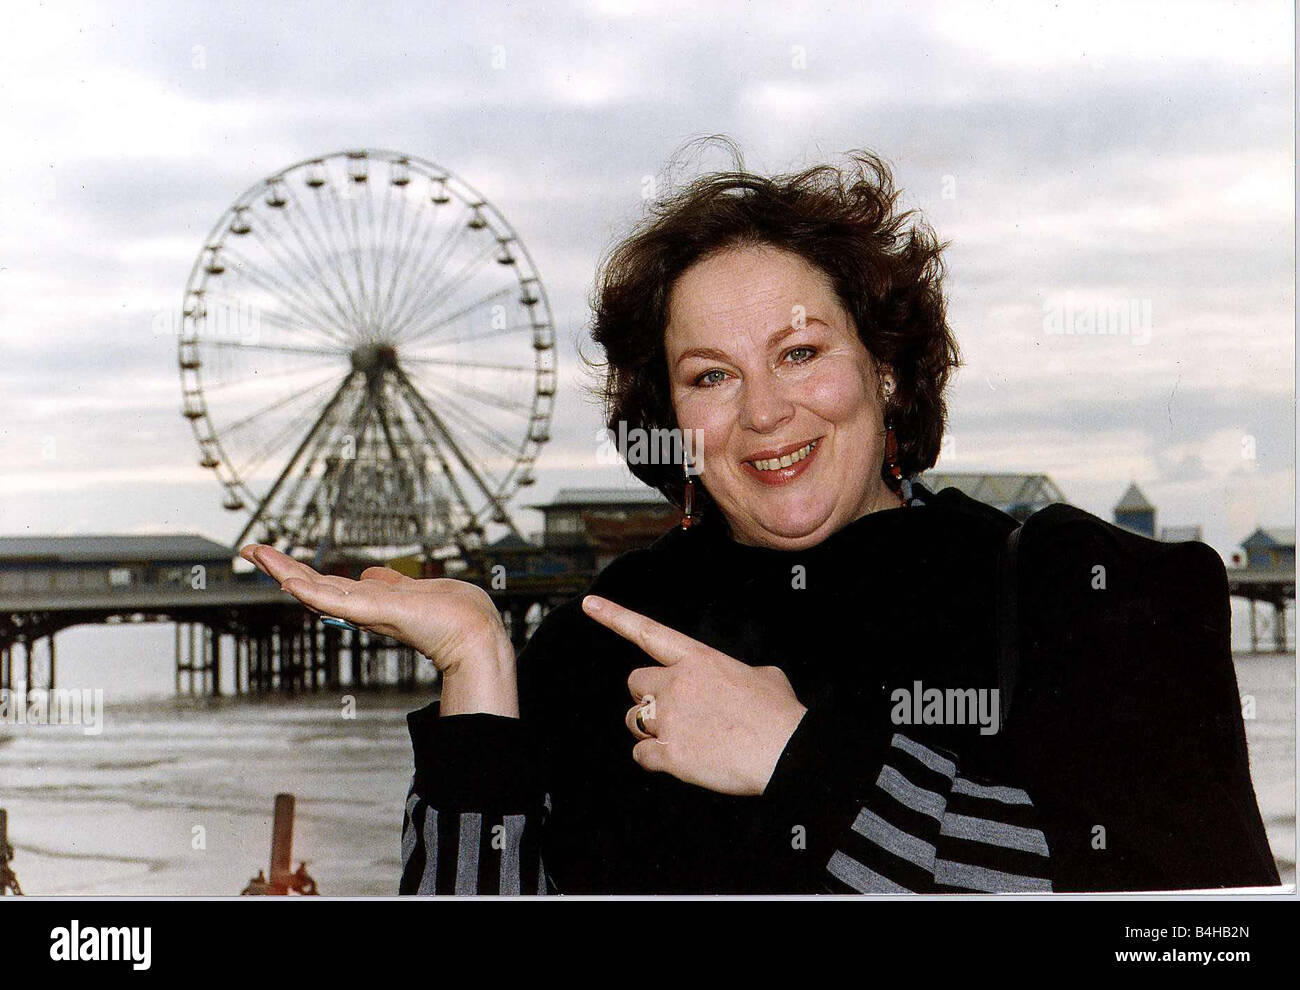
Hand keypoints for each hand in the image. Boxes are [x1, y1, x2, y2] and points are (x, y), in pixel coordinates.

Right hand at [239, 544, 516, 715]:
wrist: (473, 632)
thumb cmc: (451, 614)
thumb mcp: (413, 588)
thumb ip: (388, 582)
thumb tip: (371, 573)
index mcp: (369, 600)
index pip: (324, 582)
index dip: (296, 569)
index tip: (270, 554)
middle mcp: (363, 607)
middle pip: (312, 584)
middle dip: (279, 566)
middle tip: (248, 549)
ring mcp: (367, 611)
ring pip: (318, 589)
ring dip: (286, 572)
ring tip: (259, 555)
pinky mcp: (378, 612)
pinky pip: (339, 602)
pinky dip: (314, 592)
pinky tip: (290, 582)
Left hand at [581, 594, 806, 795]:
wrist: (786, 752)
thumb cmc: (780, 715)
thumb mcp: (763, 676)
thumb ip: (734, 673)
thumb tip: (738, 682)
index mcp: (699, 659)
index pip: (648, 632)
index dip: (614, 616)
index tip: (589, 604)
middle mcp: (677, 683)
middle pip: (634, 682)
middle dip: (647, 695)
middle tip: (673, 710)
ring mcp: (670, 718)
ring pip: (632, 719)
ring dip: (647, 728)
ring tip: (681, 737)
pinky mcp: (669, 753)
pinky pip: (641, 754)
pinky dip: (653, 758)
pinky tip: (678, 760)